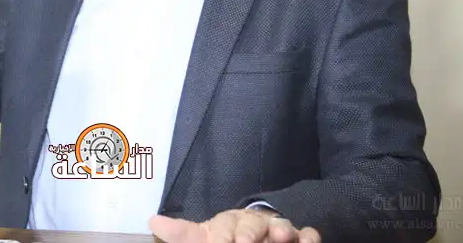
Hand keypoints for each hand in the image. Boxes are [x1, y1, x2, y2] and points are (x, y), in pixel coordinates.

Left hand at [149, 209, 320, 242]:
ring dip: (282, 231)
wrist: (260, 233)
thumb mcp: (203, 237)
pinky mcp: (300, 238)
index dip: (220, 236)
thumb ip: (182, 233)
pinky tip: (306, 240)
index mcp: (227, 224)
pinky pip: (308, 234)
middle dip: (249, 234)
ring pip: (281, 226)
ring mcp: (278, 230)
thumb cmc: (226, 236)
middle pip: (252, 224)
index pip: (221, 227)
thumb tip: (153, 221)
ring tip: (282, 238)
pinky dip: (308, 237)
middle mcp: (253, 224)